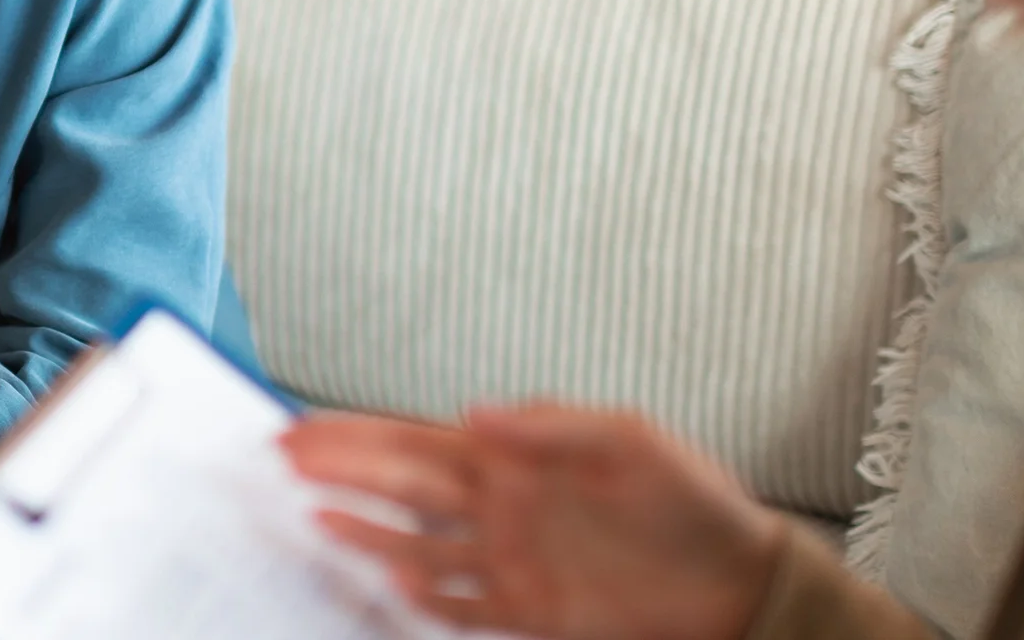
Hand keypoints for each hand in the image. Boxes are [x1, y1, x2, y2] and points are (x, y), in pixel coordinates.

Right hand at [281, 405, 786, 639]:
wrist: (740, 585)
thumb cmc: (694, 503)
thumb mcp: (631, 440)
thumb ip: (550, 425)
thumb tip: (473, 412)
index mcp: (516, 459)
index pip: (417, 441)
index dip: (358, 433)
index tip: (305, 426)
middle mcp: (501, 507)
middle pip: (401, 485)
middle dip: (340, 469)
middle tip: (282, 455)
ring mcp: (511, 561)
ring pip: (417, 544)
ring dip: (365, 530)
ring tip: (312, 513)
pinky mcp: (531, 611)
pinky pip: (461, 605)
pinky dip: (423, 596)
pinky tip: (390, 579)